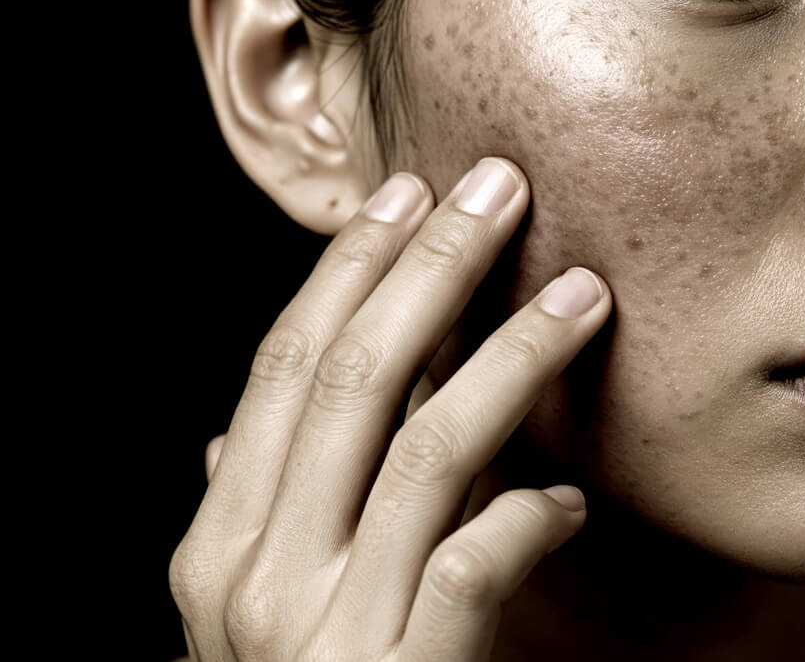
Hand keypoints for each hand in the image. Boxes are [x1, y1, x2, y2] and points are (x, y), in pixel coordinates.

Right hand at [170, 157, 612, 659]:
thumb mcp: (251, 617)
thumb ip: (251, 518)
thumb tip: (225, 435)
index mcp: (221, 541)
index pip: (286, 367)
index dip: (349, 271)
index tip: (408, 194)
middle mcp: (256, 571)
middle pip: (355, 375)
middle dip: (432, 266)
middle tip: (500, 187)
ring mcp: (325, 628)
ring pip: (431, 443)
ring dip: (513, 355)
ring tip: (583, 295)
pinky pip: (479, 561)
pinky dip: (532, 512)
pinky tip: (571, 496)